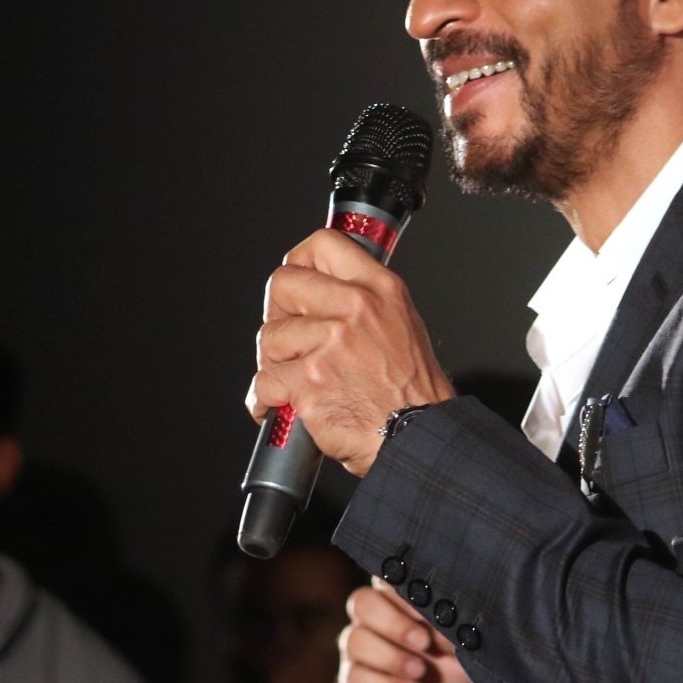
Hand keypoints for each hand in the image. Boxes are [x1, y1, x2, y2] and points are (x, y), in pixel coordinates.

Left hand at [246, 228, 453, 474]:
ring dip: (273, 363)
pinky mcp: (311, 380)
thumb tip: (322, 289)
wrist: (417, 438)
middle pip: (283, 283)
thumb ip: (364, 300)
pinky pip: (264, 381)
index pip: (325, 244)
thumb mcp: (402, 324)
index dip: (298, 262)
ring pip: (269, 337)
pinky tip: (279, 406)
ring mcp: (332, 343)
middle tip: (286, 340)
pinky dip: (265, 400)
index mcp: (380, 289)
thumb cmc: (412, 394)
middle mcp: (357, 308)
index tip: (294, 283)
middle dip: (276, 315)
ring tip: (294, 381)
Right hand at [338, 580, 475, 682]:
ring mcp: (358, 648)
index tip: (425, 611)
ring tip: (419, 671)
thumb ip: (451, 626)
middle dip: (393, 623)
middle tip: (423, 642)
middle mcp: (371, 618)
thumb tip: (444, 618)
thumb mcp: (460, 643)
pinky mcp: (352, 680)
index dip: (400, 592)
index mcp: (396, 599)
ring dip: (391, 657)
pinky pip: (355, 677)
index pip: (384, 579)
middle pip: (362, 603)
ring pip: (356, 641)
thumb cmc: (452, 661)